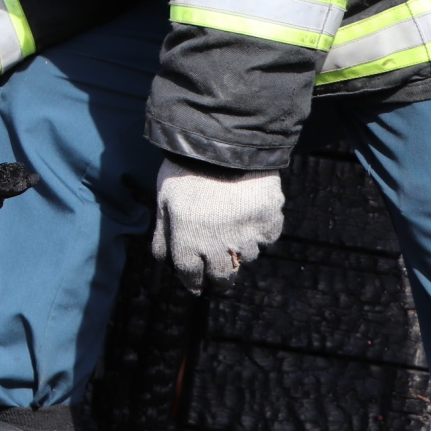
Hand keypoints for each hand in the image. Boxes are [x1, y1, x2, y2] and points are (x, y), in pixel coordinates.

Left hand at [151, 158, 283, 291]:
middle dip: (220, 279)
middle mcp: (217, 246)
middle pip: (222, 277)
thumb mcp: (163, 200)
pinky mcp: (269, 221)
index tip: (196, 286)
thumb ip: (163, 233)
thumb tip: (161, 260)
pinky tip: (252, 218)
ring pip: (247, 257)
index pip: (190, 276)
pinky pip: (267, 238)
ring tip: (234, 233)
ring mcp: (246, 235)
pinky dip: (261, 232)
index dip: (192, 283)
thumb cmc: (184, 170)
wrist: (222, 143)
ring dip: (240, 250)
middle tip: (220, 276)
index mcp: (188, 241)